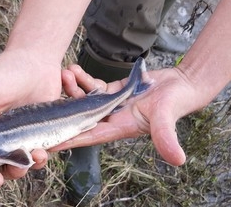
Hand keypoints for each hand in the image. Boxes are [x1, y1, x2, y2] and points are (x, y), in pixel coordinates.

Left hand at [51, 64, 202, 165]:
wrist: (182, 84)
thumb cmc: (175, 103)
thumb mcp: (166, 118)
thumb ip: (167, 138)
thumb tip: (178, 161)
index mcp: (118, 128)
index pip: (88, 136)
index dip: (70, 140)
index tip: (48, 142)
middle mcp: (110, 118)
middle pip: (80, 118)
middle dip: (63, 110)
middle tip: (48, 99)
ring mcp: (110, 104)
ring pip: (83, 99)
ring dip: (72, 88)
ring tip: (65, 74)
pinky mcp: (112, 91)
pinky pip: (92, 86)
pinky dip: (83, 79)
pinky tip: (74, 69)